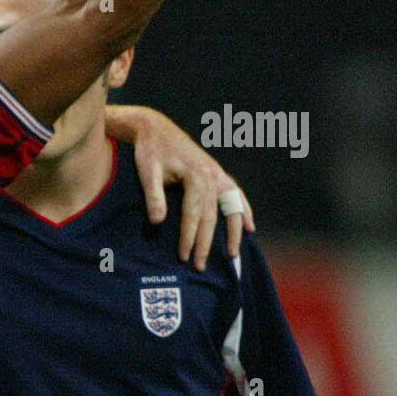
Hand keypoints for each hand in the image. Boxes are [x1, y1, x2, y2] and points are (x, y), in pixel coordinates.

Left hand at [111, 105, 253, 268]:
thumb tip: (157, 221)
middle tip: (200, 266)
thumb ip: (154, 196)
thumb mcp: (147, 171)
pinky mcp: (216, 173)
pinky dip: (243, 210)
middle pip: (212, 216)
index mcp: (196, 175)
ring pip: (230, 207)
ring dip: (232, 231)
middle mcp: (211, 175)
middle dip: (206, 243)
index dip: (189, 237)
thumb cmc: (149, 150)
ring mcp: (217, 174)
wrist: (155, 128)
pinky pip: (234, 194)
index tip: (184, 257)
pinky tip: (249, 227)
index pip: (194, 214)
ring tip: (233, 254)